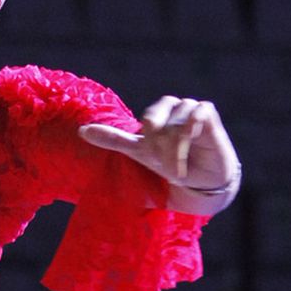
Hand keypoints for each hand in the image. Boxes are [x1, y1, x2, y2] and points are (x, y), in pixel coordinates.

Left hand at [78, 95, 239, 204]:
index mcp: (158, 113)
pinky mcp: (209, 115)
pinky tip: (193, 140)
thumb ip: (114, 140)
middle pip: (160, 117)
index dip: (151, 139)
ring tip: (179, 168)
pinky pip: (199, 111)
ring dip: (176, 146)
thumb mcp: (140, 153)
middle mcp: (174, 109)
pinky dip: (193, 127)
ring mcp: (192, 110)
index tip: (154, 157)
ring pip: (178, 122)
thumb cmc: (171, 164)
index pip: (149, 119)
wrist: (202, 182)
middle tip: (163, 163)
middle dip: (160, 143)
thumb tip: (81, 131)